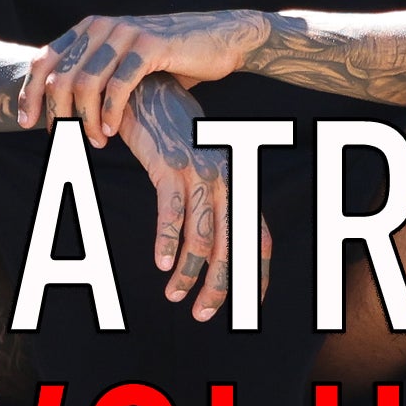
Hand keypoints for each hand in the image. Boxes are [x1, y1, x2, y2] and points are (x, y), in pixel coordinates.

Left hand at [21, 9, 269, 141]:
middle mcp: (101, 26)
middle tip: (63, 142)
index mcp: (88, 29)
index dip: (30, 93)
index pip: (44, 60)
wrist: (218, 40)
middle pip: (60, 75)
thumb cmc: (170, 60)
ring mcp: (125, 33)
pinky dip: (111, 113)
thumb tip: (59, 108)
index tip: (27, 124)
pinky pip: (118, 85)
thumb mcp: (124, 64)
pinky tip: (112, 132)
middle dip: (57, 114)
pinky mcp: (149, 46)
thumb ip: (95, 76)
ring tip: (94, 142)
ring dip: (86, 119)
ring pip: (86, 83)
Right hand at [118, 74, 273, 323]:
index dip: (257, 274)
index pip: (259, 237)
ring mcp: (201, 170)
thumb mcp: (200, 166)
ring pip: (202, 235)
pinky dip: (168, 241)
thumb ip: (211, 199)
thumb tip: (212, 242)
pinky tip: (161, 264)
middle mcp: (227, 177)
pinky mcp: (171, 164)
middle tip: (203, 316)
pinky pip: (172, 212)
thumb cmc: (172, 133)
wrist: (147, 90)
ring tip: (173, 296)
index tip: (251, 306)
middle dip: (220, 286)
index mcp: (238, 181)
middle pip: (232, 245)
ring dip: (188, 272)